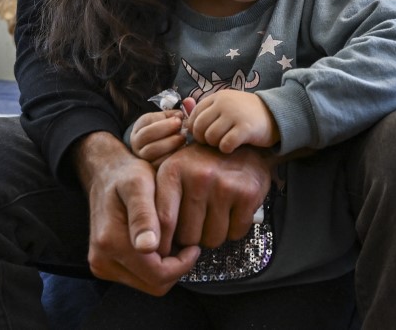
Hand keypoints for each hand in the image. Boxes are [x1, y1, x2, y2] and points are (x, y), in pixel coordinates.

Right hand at [74, 131, 199, 295]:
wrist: (105, 174)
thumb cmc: (126, 174)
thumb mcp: (139, 184)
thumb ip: (144, 214)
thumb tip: (147, 247)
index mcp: (110, 242)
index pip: (157, 274)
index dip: (182, 264)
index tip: (194, 245)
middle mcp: (102, 260)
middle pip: (154, 284)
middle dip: (176, 267)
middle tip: (187, 243)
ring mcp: (102, 265)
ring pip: (148, 284)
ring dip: (166, 267)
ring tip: (174, 239)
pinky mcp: (106, 266)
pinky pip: (140, 277)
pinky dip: (155, 265)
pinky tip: (162, 242)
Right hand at [130, 110, 188, 165]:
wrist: (163, 154)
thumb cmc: (169, 133)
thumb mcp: (170, 120)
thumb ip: (179, 111)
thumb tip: (189, 102)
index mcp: (140, 126)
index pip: (147, 120)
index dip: (164, 119)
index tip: (179, 117)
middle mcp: (137, 141)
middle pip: (146, 134)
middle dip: (165, 129)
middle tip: (181, 127)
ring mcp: (141, 156)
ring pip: (150, 150)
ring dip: (169, 143)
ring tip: (182, 138)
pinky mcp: (149, 168)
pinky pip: (157, 164)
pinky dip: (170, 157)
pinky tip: (181, 152)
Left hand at [154, 143, 273, 251]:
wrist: (238, 142)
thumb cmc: (199, 164)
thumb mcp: (172, 171)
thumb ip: (156, 202)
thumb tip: (147, 245)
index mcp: (174, 171)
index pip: (163, 221)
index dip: (163, 243)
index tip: (163, 253)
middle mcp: (199, 176)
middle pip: (188, 236)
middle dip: (191, 239)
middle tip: (195, 225)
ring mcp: (225, 185)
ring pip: (212, 239)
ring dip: (212, 236)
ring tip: (212, 218)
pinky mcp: (248, 194)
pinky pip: (235, 233)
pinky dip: (233, 230)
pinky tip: (230, 214)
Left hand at [187, 90, 279, 152]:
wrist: (276, 115)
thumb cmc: (247, 113)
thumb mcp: (226, 105)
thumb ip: (206, 107)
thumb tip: (184, 103)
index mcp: (218, 96)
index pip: (194, 114)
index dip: (195, 128)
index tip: (203, 134)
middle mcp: (225, 103)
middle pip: (199, 127)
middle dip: (203, 138)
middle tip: (213, 142)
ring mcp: (235, 115)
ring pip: (210, 137)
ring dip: (215, 144)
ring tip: (225, 142)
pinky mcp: (245, 129)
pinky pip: (225, 145)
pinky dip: (226, 149)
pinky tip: (233, 147)